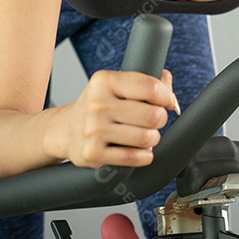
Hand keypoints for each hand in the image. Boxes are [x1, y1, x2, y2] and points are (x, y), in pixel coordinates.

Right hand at [62, 68, 179, 168]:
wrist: (65, 130)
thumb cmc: (99, 106)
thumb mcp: (117, 86)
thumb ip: (150, 83)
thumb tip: (172, 101)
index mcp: (105, 81)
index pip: (151, 88)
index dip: (165, 97)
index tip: (164, 102)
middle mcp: (97, 103)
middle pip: (153, 115)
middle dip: (159, 120)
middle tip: (150, 121)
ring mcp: (93, 130)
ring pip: (146, 138)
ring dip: (152, 139)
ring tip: (143, 135)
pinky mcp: (93, 153)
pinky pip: (134, 157)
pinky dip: (143, 156)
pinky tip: (137, 149)